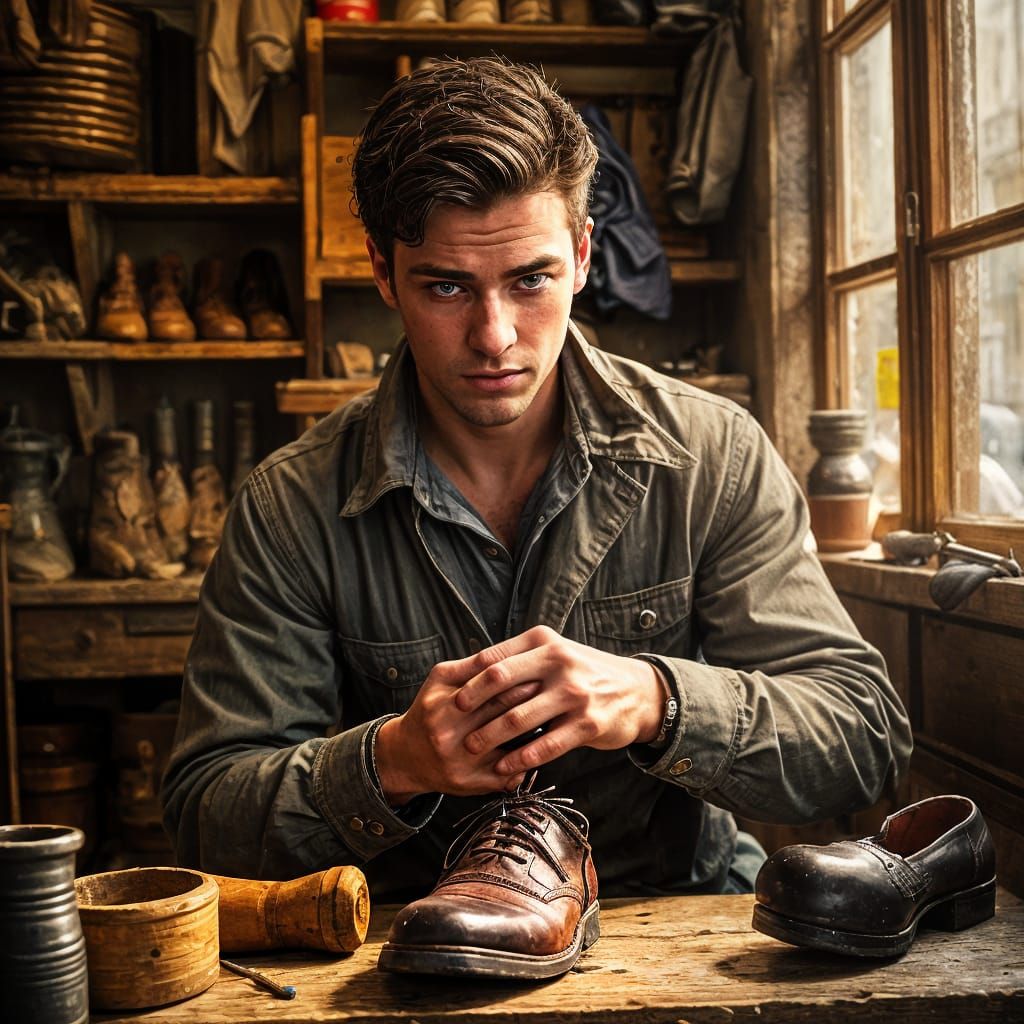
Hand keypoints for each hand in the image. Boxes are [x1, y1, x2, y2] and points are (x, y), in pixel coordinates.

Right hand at [374, 649, 540, 804]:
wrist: (406, 754)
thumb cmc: (431, 708)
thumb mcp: (441, 679)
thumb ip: (471, 665)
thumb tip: (511, 651)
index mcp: (442, 705)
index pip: (490, 685)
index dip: (520, 676)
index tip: (542, 670)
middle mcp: (447, 735)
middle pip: (502, 715)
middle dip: (533, 702)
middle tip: (558, 690)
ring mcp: (459, 762)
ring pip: (509, 747)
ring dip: (537, 734)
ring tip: (556, 717)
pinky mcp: (469, 784)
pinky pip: (507, 774)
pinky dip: (527, 762)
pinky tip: (544, 749)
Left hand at [452, 625, 666, 776]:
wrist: (638, 691)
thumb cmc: (584, 673)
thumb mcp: (555, 652)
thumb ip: (520, 658)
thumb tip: (470, 671)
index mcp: (544, 642)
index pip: (495, 658)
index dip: (469, 679)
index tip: (451, 696)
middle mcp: (559, 662)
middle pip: (500, 682)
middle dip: (472, 705)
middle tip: (453, 722)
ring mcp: (575, 693)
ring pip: (519, 718)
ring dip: (490, 735)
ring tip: (471, 748)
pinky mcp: (588, 724)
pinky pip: (545, 745)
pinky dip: (520, 758)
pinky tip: (504, 768)